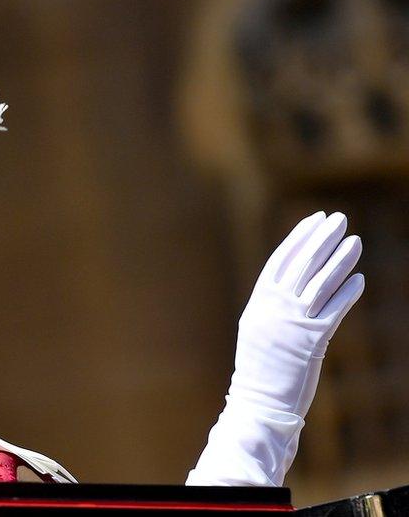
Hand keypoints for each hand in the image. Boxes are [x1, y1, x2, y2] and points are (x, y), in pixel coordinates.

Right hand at [231, 211, 363, 416]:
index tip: (314, 220)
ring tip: (355, 241)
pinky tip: (360, 279)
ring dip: (340, 260)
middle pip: (302, 265)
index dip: (299, 238)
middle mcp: (274, 308)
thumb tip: (294, 284)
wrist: (258, 400)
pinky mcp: (311, 341)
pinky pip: (334, 311)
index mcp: (259, 302)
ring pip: (320, 283)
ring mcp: (292, 323)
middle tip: (338, 219)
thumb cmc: (260, 368)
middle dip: (321, 239)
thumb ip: (273, 305)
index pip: (281, 260)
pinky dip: (347, 293)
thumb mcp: (258, 328)